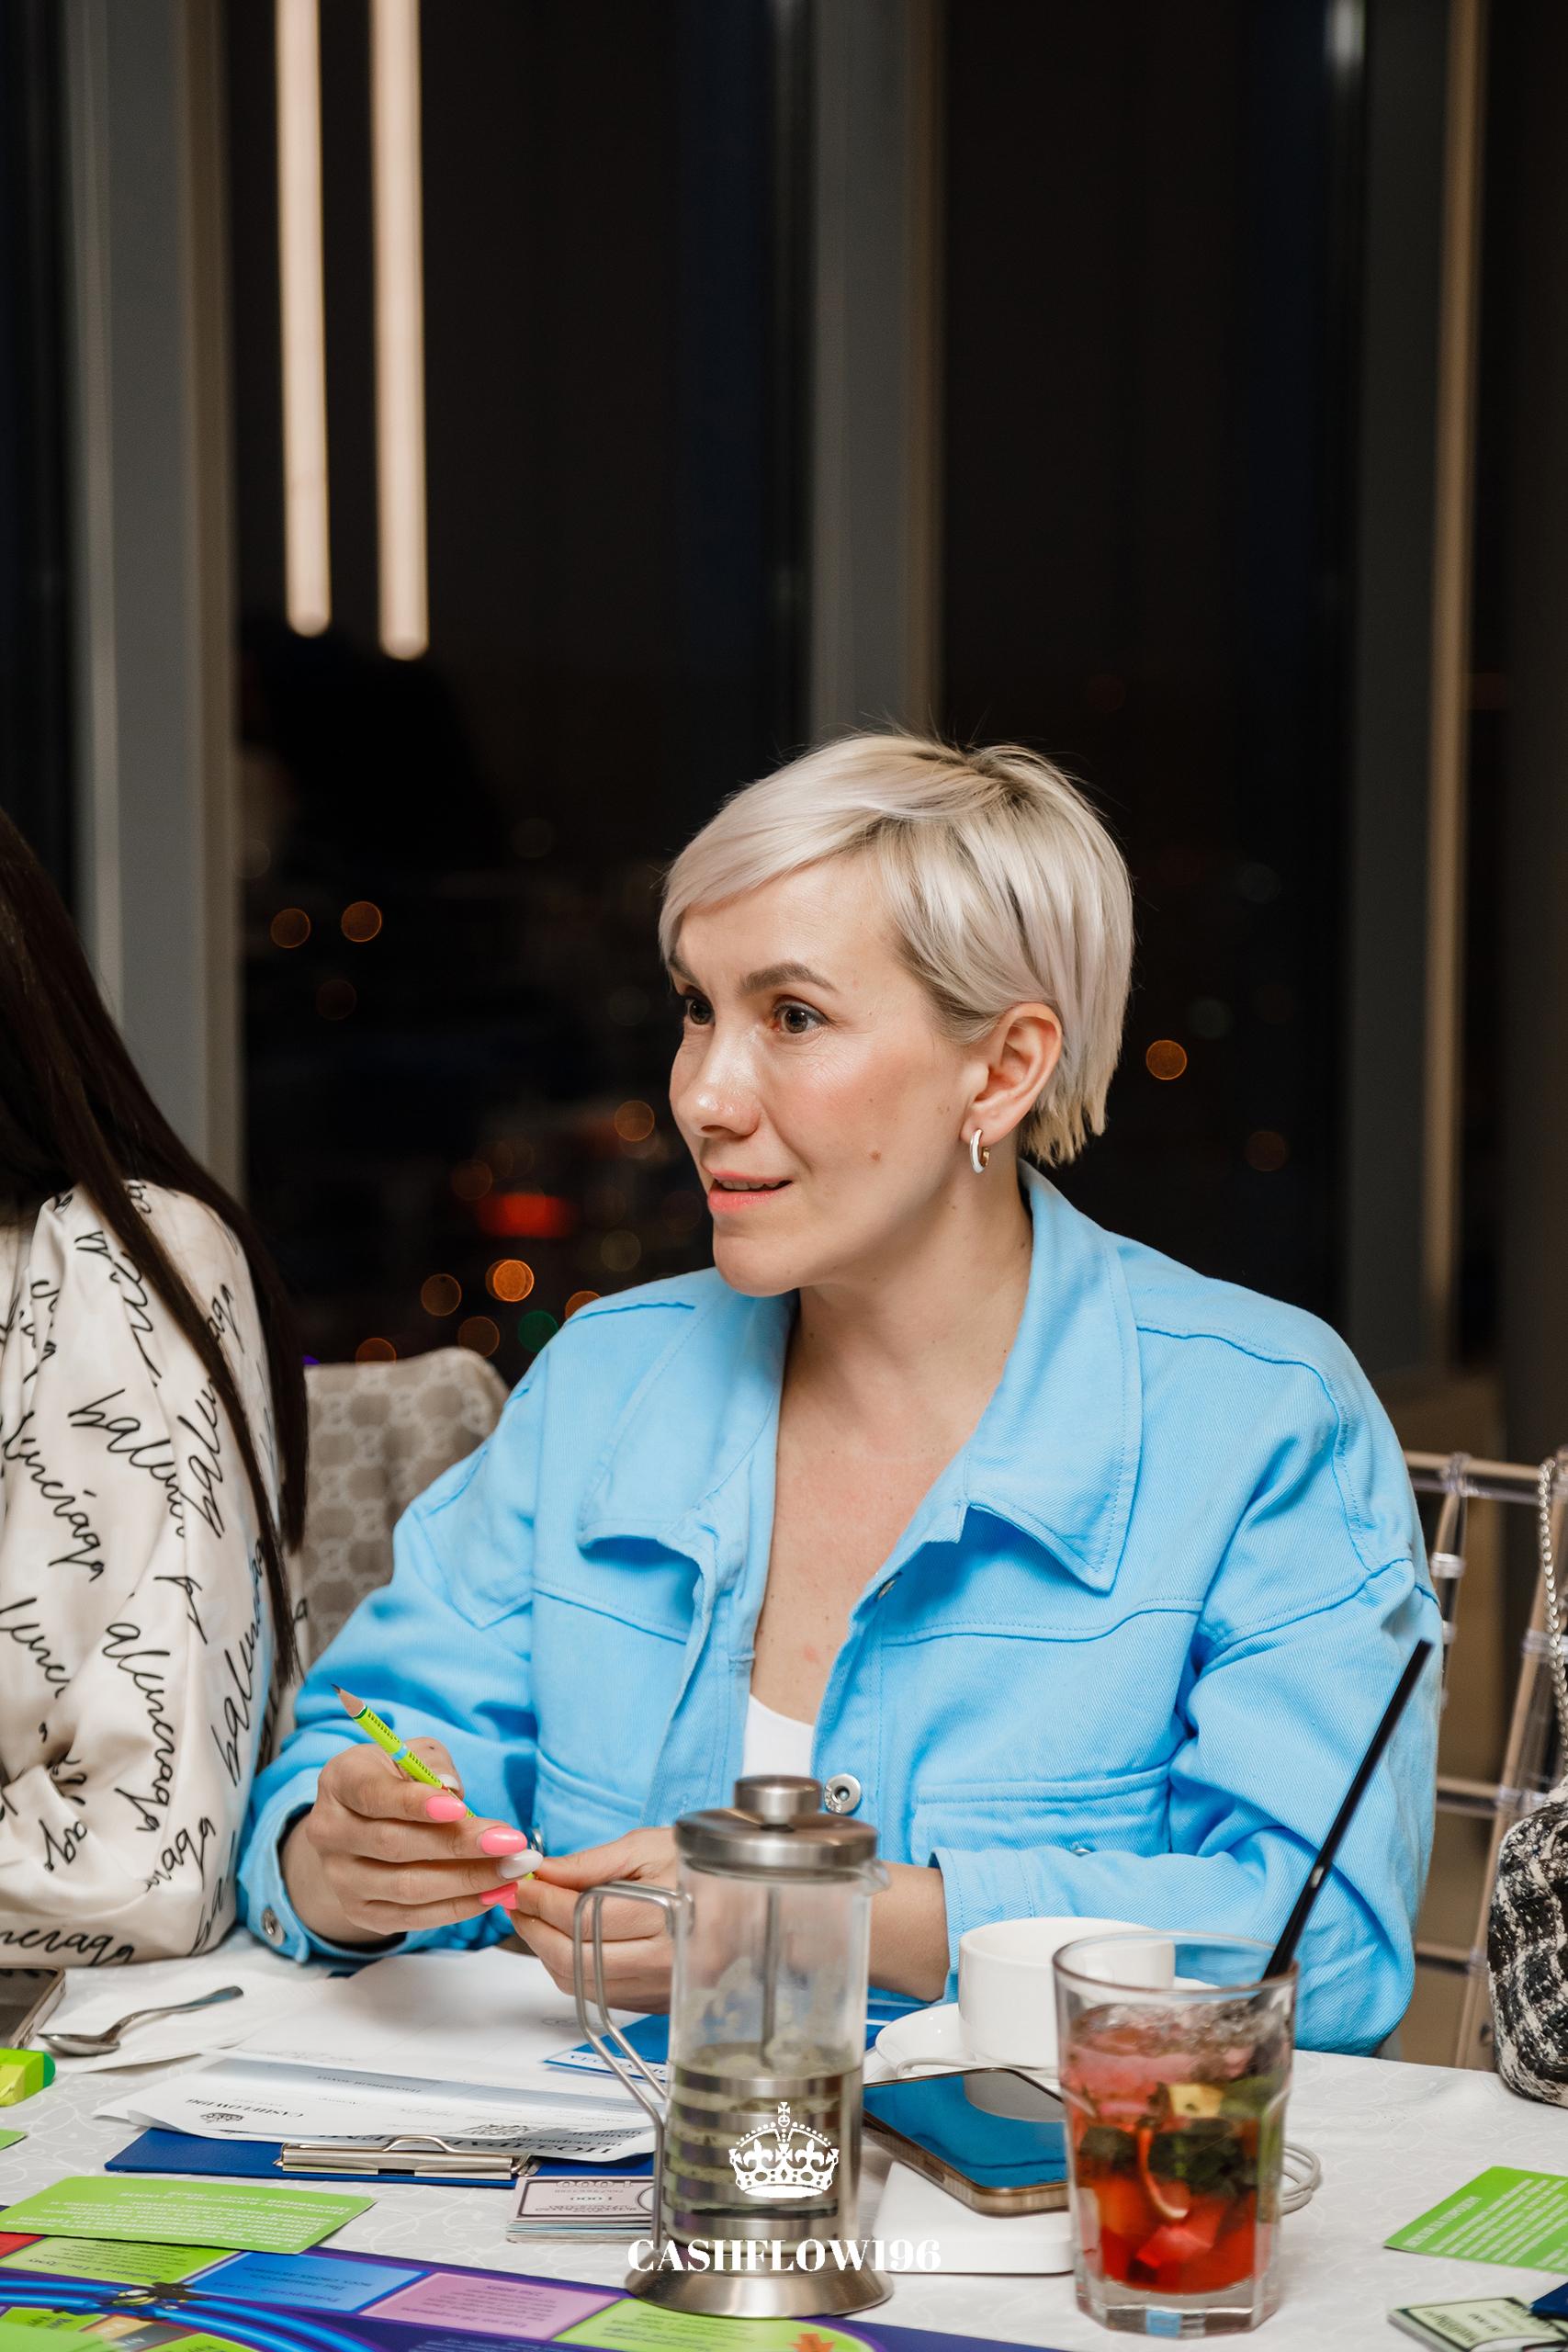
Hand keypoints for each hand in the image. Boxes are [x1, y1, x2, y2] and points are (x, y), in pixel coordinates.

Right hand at [281, 1738, 536, 1946]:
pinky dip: (457, 1908)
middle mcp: (329, 1832)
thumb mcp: (412, 1754)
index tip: (461, 1807)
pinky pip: (412, 1918)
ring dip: (468, 1881)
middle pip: (396, 1846)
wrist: (361, 1822)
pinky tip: (495, 1894)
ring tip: (514, 1870)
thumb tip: (451, 1789)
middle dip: (460, 1845)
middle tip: (512, 1842)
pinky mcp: (360, 1912)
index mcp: (340, 1781)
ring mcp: (341, 1878)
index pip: (375, 1796)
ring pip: (407, 1887)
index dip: (416, 1803)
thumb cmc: (396, 1778)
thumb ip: (432, 1764)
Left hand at [511, 1828, 678, 2008]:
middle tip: (519, 1900)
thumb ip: (591, 1864)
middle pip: (576, 1956)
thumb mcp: (646, 1847)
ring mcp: (660, 1989)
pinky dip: (571, 1968)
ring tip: (536, 1917)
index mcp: (670, 1917)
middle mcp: (666, 1963)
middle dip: (535, 1927)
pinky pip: (597, 1993)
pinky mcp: (655, 2002)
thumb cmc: (696, 1861)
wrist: (741, 1893)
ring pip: (580, 1981)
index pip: (586, 1916)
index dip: (544, 1900)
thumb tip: (542, 1873)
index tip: (523, 1883)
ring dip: (546, 1950)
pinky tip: (566, 1939)